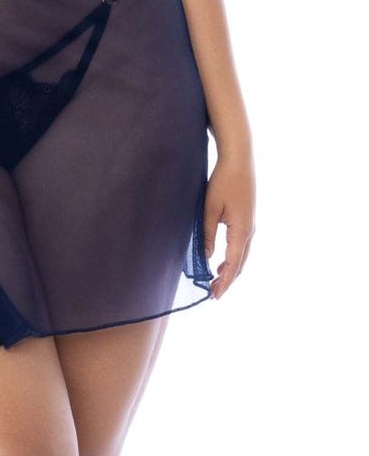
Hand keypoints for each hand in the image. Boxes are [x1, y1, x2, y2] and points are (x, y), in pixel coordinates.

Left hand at [202, 150, 255, 298]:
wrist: (239, 160)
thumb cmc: (223, 182)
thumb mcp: (209, 208)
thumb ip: (207, 234)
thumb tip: (205, 257)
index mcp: (241, 231)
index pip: (233, 264)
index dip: (224, 282)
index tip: (214, 295)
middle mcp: (249, 231)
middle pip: (240, 264)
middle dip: (227, 280)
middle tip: (214, 294)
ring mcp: (251, 225)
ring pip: (242, 255)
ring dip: (231, 269)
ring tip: (217, 280)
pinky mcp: (247, 219)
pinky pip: (241, 245)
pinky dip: (233, 257)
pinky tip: (223, 259)